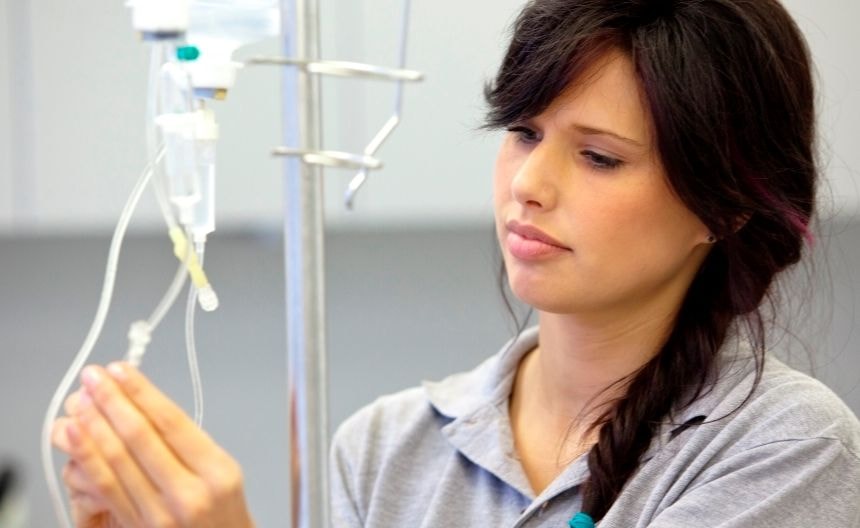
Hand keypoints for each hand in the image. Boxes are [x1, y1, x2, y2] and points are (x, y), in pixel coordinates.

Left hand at [51, 363, 254, 527]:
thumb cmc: (223, 512)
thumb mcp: (223, 471)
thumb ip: (187, 442)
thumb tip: (141, 403)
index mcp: (216, 472)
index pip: (170, 421)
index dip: (141, 392)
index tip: (120, 370)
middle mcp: (189, 494)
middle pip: (140, 437)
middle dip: (112, 401)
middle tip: (93, 377)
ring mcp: (161, 515)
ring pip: (117, 460)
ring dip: (94, 424)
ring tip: (81, 399)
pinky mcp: (139, 527)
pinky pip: (106, 487)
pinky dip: (87, 457)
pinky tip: (75, 435)